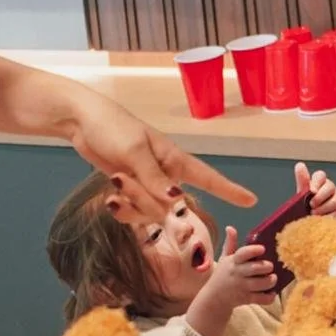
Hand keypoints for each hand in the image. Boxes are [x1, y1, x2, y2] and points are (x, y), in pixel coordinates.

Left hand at [64, 87, 255, 221]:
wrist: (83, 122)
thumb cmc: (113, 127)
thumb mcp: (134, 151)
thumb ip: (153, 178)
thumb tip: (176, 200)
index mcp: (174, 160)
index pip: (209, 177)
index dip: (229, 189)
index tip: (251, 200)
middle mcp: (166, 175)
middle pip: (170, 207)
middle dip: (146, 202)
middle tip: (121, 178)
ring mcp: (148, 185)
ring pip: (150, 213)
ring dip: (131, 204)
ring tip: (115, 180)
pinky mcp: (130, 191)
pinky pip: (135, 214)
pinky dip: (123, 211)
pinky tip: (111, 199)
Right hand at [206, 227, 276, 311]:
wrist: (214, 299)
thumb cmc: (223, 275)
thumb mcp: (225, 259)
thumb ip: (230, 244)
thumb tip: (230, 227)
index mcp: (233, 262)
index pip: (242, 254)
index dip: (253, 250)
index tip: (262, 248)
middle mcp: (238, 274)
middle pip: (254, 269)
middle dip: (266, 267)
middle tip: (270, 266)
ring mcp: (242, 287)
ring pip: (259, 284)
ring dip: (270, 281)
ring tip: (273, 278)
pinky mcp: (246, 299)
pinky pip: (260, 299)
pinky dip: (268, 297)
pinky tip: (272, 293)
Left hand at [295, 161, 335, 217]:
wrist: (308, 221)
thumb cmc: (305, 204)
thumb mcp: (302, 192)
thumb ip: (302, 179)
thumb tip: (300, 164)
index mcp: (320, 181)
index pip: (320, 176)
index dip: (317, 182)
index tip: (311, 191)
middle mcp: (330, 188)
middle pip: (330, 187)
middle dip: (320, 196)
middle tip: (311, 204)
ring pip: (335, 200)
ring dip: (324, 208)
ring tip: (313, 214)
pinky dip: (327, 216)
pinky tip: (320, 219)